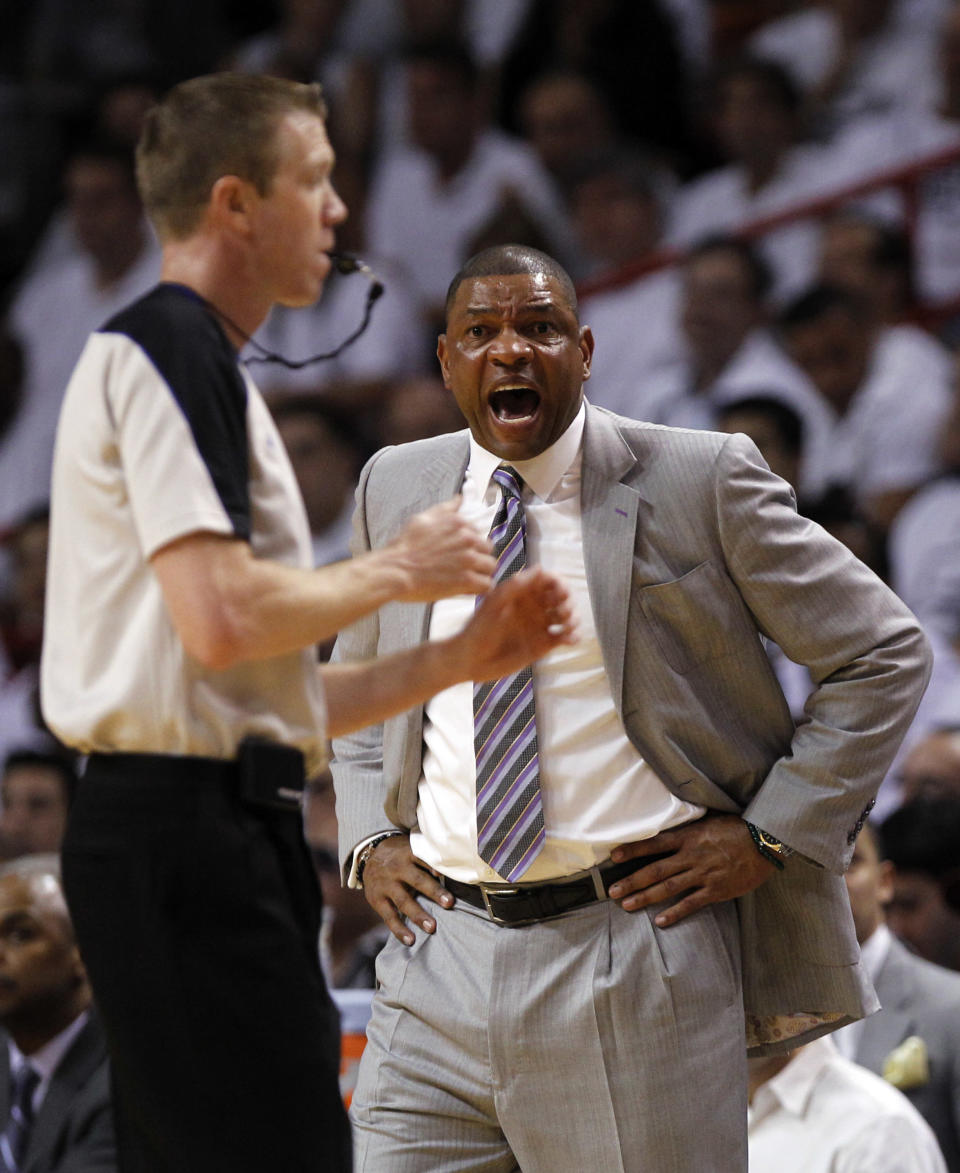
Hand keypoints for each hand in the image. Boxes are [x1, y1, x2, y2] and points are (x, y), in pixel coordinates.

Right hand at [361, 833, 453, 945]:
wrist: (368, 857)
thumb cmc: (400, 855)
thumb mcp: (411, 849)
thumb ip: (428, 859)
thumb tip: (455, 870)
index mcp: (408, 853)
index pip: (423, 857)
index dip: (434, 865)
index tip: (445, 874)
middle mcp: (396, 868)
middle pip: (416, 880)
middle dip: (433, 892)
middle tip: (449, 904)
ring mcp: (385, 885)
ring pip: (403, 901)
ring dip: (418, 915)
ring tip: (431, 928)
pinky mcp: (376, 900)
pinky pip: (389, 916)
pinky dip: (399, 930)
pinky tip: (410, 940)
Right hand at [385, 498, 495, 601]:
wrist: (396, 569)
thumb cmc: (405, 547)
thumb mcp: (424, 519)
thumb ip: (446, 509)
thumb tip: (459, 499)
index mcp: (459, 523)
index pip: (478, 533)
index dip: (470, 546)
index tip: (460, 553)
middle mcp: (468, 538)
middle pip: (488, 549)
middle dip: (479, 558)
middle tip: (464, 567)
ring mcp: (469, 559)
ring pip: (491, 567)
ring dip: (481, 573)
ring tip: (467, 579)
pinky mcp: (467, 579)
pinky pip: (486, 585)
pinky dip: (479, 588)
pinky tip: (468, 589)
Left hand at [452, 567, 576, 681]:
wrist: (471, 659)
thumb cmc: (478, 628)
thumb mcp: (494, 604)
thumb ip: (515, 587)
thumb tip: (540, 569)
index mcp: (523, 592)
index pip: (548, 580)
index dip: (558, 582)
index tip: (559, 591)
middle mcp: (534, 606)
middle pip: (562, 596)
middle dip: (568, 600)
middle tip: (562, 610)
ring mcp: (540, 625)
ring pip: (567, 616)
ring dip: (573, 617)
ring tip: (566, 625)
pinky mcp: (544, 644)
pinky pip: (564, 637)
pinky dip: (572, 636)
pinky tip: (569, 639)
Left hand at [606, 813, 776, 927]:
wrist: (764, 841)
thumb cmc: (737, 828)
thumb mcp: (709, 821)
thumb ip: (688, 829)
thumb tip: (669, 827)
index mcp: (688, 837)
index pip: (654, 843)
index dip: (633, 850)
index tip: (615, 856)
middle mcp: (691, 856)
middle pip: (655, 870)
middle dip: (632, 881)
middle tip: (612, 890)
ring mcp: (703, 875)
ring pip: (668, 888)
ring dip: (645, 897)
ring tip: (627, 905)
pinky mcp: (716, 890)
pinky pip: (691, 903)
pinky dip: (675, 913)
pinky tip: (660, 921)